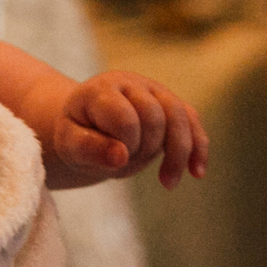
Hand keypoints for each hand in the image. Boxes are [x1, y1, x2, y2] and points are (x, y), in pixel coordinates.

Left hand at [55, 70, 208, 187]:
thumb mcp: (69, 144)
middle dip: (146, 148)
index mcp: (101, 90)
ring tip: (168, 183)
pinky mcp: (170, 103)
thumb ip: (88, 148)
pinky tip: (197, 173)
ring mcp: (154, 89)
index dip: (124, 146)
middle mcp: (130, 83)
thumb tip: (120, 156)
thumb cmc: (76, 134)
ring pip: (180, 116)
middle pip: (156, 116)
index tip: (112, 160)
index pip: (125, 119)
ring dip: (179, 153)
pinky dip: (197, 147)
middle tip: (126, 164)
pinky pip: (192, 121)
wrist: (87, 123)